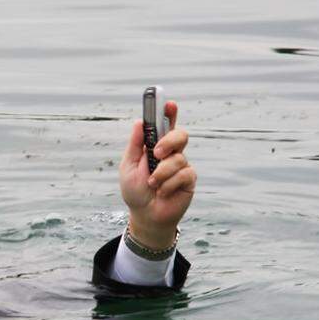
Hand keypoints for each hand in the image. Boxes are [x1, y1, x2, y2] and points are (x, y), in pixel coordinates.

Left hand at [118, 101, 195, 249]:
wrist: (146, 216)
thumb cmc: (135, 191)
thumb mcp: (129, 166)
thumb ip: (135, 145)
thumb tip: (138, 122)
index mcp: (156, 146)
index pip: (165, 124)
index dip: (169, 112)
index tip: (169, 103)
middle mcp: (171, 153)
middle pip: (180, 135)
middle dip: (169, 141)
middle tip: (156, 153)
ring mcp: (182, 166)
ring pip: (179, 158)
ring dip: (162, 173)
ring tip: (152, 184)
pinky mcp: (189, 180)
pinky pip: (184, 174)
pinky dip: (169, 184)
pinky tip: (162, 193)